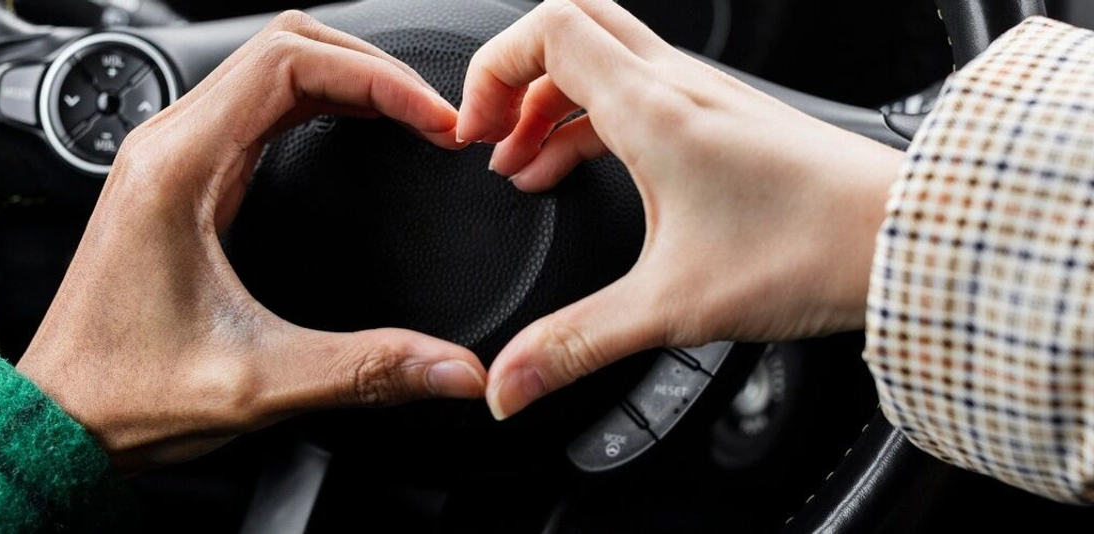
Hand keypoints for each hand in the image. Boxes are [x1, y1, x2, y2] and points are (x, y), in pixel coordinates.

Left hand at [16, 12, 485, 473]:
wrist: (59, 420)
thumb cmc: (123, 392)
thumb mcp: (258, 383)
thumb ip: (367, 370)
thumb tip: (455, 368)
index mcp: (178, 169)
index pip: (288, 61)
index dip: (376, 78)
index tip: (433, 119)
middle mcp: (168, 148)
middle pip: (283, 46)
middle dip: (370, 68)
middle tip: (432, 114)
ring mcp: (171, 158)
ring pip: (269, 69)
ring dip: (345, 79)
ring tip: (409, 116)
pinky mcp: (180, 180)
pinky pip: (257, 106)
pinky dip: (318, 103)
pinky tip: (355, 131)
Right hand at [457, 0, 903, 419]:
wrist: (903, 240)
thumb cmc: (813, 249)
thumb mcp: (672, 307)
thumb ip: (577, 345)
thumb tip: (510, 381)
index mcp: (652, 109)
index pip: (547, 31)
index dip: (490, 70)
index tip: (471, 132)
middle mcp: (679, 86)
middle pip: (572, 25)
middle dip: (516, 74)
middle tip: (490, 130)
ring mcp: (706, 97)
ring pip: (606, 59)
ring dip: (552, 102)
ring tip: (526, 164)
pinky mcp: (726, 121)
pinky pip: (639, 93)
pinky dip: (594, 121)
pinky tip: (589, 172)